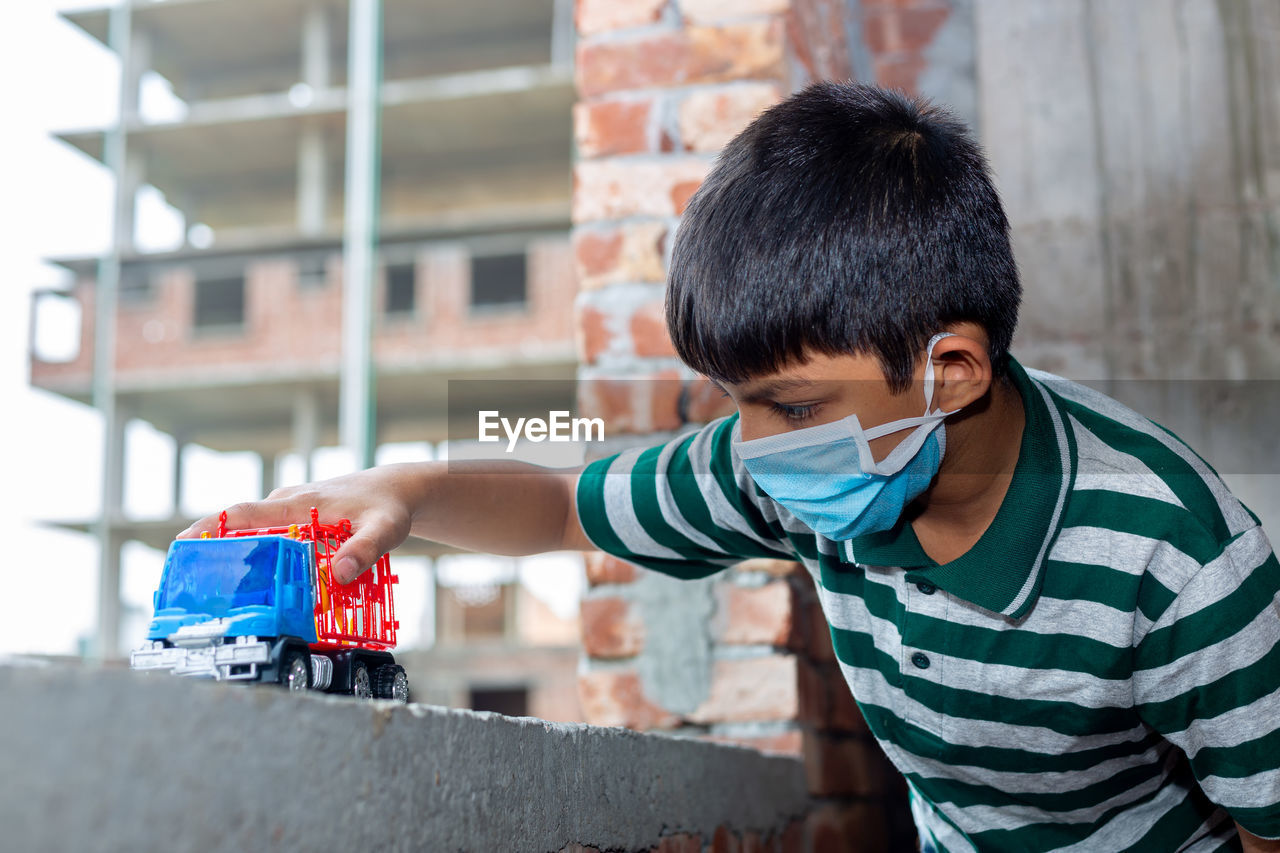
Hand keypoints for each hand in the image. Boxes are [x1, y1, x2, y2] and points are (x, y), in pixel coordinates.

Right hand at [179, 465, 420, 584]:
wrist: (396, 490)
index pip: (244, 512)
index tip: (181, 545)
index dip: (210, 527)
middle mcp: (288, 503)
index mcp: (299, 504)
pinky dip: (252, 551)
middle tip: (183, 580)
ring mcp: (291, 510)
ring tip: (207, 590)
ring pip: (251, 531)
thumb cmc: (388, 508)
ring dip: (230, 553)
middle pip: (237, 524)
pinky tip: (246, 579)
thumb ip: (364, 550)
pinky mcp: (298, 518)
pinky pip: (267, 533)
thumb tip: (339, 574)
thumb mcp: (384, 531)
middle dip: (207, 546)